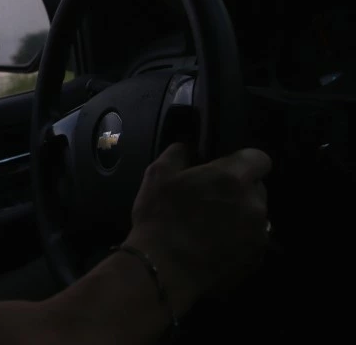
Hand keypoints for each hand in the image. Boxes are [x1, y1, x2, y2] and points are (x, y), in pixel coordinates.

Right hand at [124, 142, 270, 313]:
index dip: (244, 162)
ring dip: (240, 216)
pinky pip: (252, 242)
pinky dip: (238, 241)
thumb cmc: (160, 217)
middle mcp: (254, 203)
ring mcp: (258, 234)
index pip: (260, 159)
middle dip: (240, 190)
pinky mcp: (256, 259)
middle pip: (258, 188)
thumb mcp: (157, 175)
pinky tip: (214, 247)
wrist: (164, 269)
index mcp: (233, 178)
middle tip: (212, 199)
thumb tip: (187, 147)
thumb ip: (177, 154)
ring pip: (255, 216)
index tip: (226, 170)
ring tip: (212, 227)